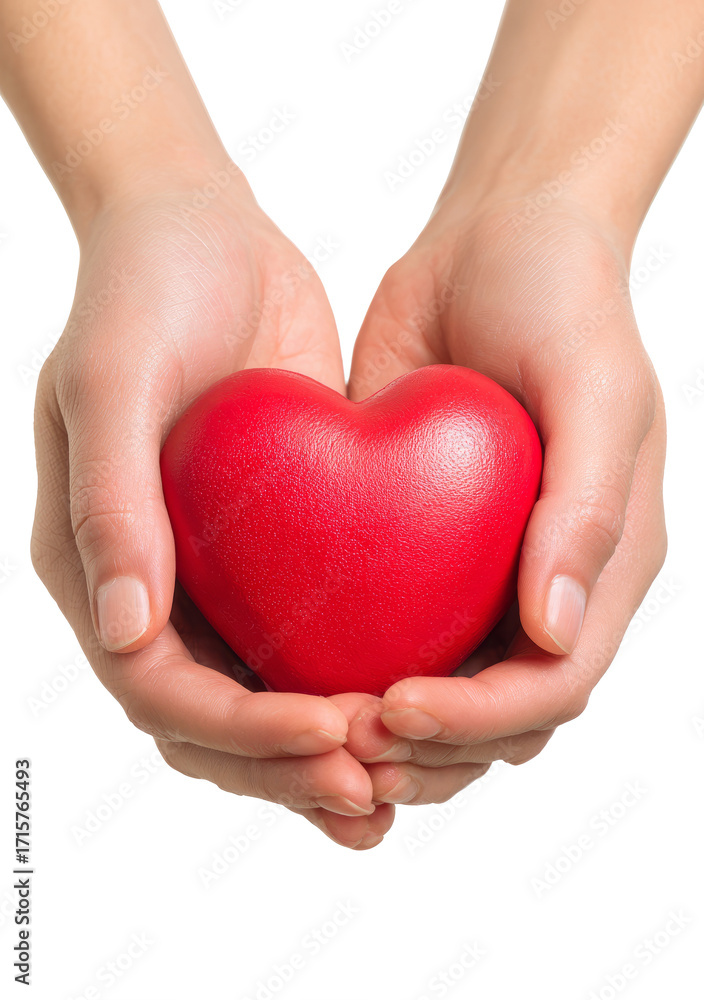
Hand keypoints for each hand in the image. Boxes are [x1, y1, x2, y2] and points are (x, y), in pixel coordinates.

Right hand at [31, 176, 392, 847]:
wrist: (199, 228)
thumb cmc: (141, 288)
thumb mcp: (113, 378)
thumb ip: (109, 504)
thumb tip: (129, 633)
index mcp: (97, 564)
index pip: (159, 688)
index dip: (240, 729)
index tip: (328, 730)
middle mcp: (152, 585)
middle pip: (210, 720)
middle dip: (286, 764)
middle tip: (373, 783)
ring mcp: (214, 571)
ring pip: (259, 699)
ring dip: (321, 753)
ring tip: (395, 787)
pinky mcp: (272, 546)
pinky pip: (307, 641)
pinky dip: (348, 689)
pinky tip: (411, 712)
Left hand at [347, 197, 665, 804]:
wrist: (498, 237)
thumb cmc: (565, 301)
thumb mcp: (595, 389)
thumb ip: (588, 511)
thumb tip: (554, 632)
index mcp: (601, 565)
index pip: (552, 684)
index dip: (479, 719)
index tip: (395, 706)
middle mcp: (541, 584)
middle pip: (496, 716)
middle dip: (426, 746)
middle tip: (343, 738)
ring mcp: (477, 568)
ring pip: (440, 691)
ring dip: (384, 730)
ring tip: (315, 726)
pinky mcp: (415, 540)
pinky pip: (387, 626)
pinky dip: (349, 665)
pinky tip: (292, 670)